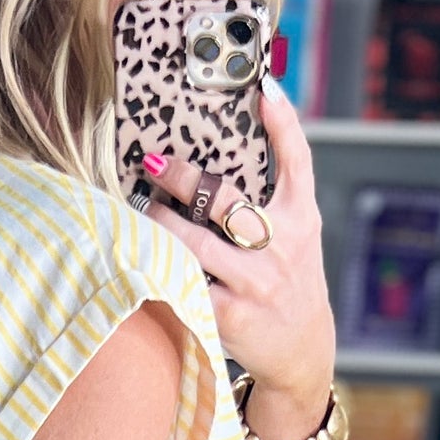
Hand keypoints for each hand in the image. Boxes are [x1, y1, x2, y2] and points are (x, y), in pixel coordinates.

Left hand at [142, 77, 335, 435]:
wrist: (301, 352)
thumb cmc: (288, 280)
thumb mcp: (298, 235)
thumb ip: (277, 193)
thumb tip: (240, 135)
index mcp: (301, 220)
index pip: (298, 162)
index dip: (283, 122)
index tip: (264, 87)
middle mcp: (282, 248)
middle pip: (226, 200)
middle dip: (184, 178)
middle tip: (154, 162)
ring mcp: (254, 283)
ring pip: (194, 243)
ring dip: (159, 221)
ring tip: (140, 207)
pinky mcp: (229, 315)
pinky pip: (185, 281)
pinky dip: (159, 264)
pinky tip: (138, 251)